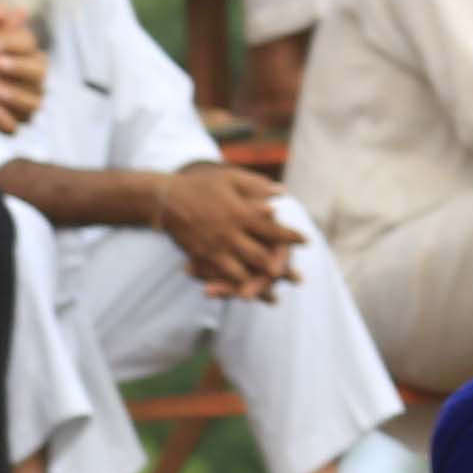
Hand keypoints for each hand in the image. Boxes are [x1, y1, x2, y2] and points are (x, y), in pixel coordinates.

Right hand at [155, 159, 302, 297]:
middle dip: (281, 269)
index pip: (273, 229)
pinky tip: (244, 295)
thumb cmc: (201, 185)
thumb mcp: (230, 178)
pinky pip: (220, 276)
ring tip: (275, 294)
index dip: (291, 237)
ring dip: (260, 285)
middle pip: (260, 257)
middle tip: (298, 278)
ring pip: (242, 273)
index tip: (307, 241)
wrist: (166, 198)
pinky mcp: (202, 256)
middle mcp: (231, 233)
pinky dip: (234, 287)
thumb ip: (257, 185)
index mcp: (241, 213)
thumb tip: (283, 193)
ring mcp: (216, 247)